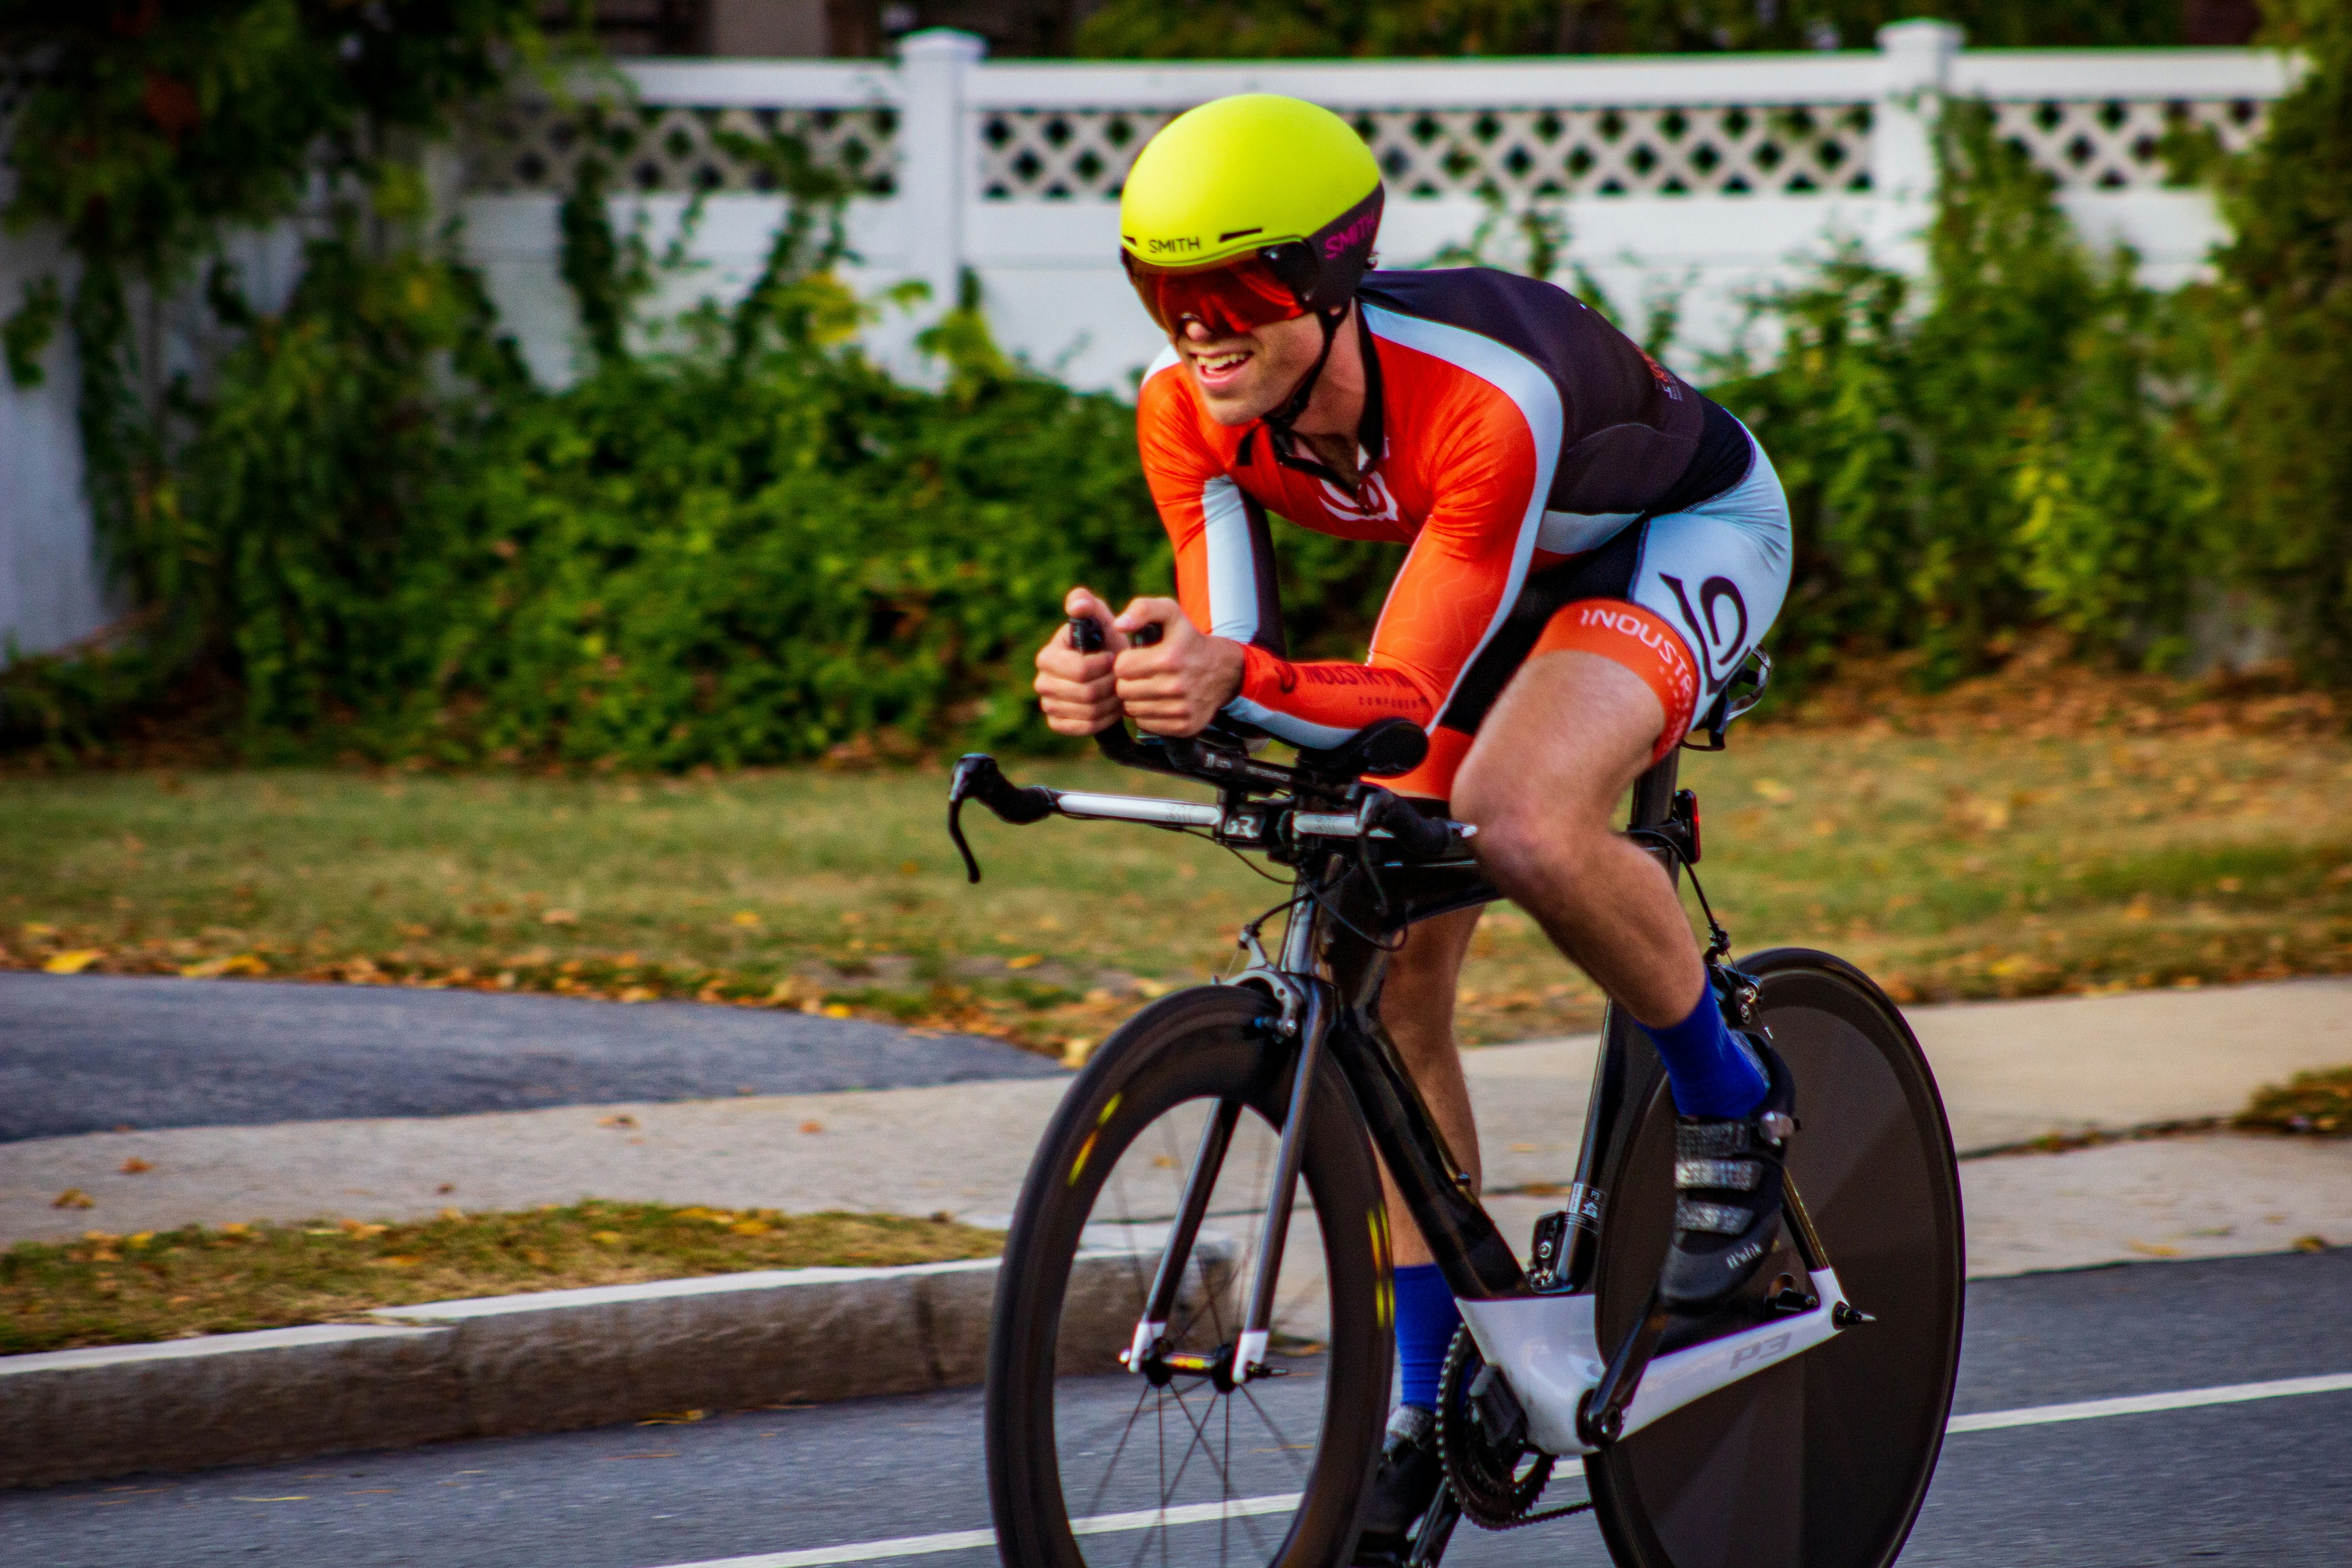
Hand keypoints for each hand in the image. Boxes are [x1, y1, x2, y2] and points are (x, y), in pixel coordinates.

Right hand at [1033, 586, 1125, 735]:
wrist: (1111, 675)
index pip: (1080, 671)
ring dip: (1111, 703)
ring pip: (1088, 712)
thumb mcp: (1102, 621)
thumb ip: (1089, 606)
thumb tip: (1077, 604)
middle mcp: (1041, 682)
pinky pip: (1084, 728)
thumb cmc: (1106, 644)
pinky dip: (1104, 720)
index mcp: (1047, 657)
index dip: (1104, 667)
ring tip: (1119, 691)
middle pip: (1086, 694)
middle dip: (1110, 686)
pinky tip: (1111, 708)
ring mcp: (1047, 705)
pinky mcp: (1057, 723)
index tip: (1114, 659)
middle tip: (1120, 678)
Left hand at [1112, 598, 1245, 736]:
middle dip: (1127, 681)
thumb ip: (1142, 609)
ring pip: (1132, 710)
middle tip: (1141, 674)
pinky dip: (1147, 714)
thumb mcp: (1170, 613)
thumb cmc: (1187, 639)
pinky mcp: (1185, 726)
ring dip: (1135, 698)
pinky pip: (1146, 724)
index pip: (1121, 667)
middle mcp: (1177, 686)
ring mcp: (1182, 709)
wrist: (1223, 670)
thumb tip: (1118, 625)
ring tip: (1149, 686)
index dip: (1125, 661)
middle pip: (1124, 691)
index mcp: (1169, 657)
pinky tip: (1158, 701)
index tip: (1136, 658)